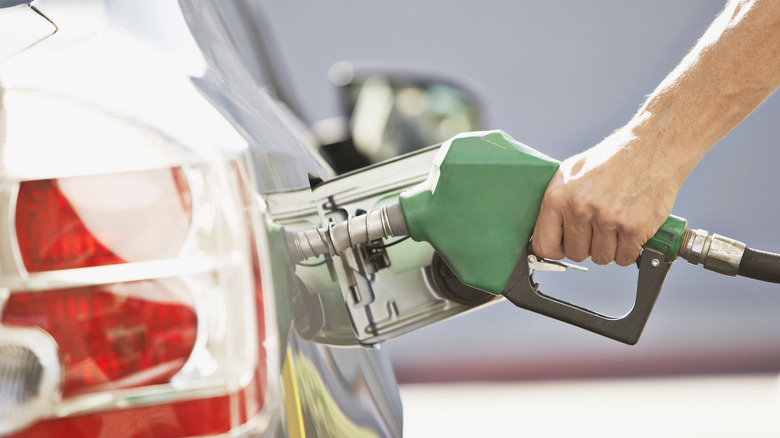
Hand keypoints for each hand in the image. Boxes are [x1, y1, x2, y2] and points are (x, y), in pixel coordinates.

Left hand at [531, 129, 679, 265]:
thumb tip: (545, 231)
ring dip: (609, 248)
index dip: (557, 250)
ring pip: (601, 258)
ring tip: (615, 225)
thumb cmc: (612, 159)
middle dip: (587, 247)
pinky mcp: (633, 227)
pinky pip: (624, 258)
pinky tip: (629, 231)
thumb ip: (556, 202)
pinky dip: (628, 250)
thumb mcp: (572, 171)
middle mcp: (580, 208)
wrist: (652, 148)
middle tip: (598, 229)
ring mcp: (607, 219)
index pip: (545, 245)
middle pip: (576, 254)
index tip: (565, 246)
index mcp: (558, 197)